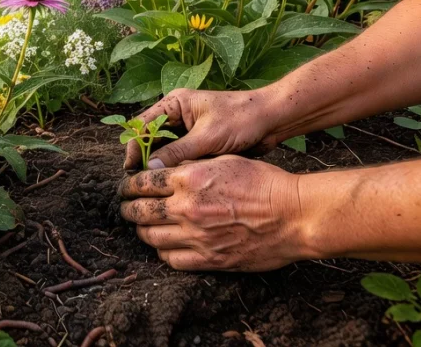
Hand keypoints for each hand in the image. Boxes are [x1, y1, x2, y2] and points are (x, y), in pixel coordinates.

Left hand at [118, 156, 311, 270]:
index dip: (128, 185)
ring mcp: (197, 236)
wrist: (295, 215)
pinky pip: (171, 259)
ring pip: (150, 236)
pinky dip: (162, 251)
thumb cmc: (264, 183)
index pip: (142, 182)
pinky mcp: (209, 259)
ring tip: (141, 226)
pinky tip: (164, 244)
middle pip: (139, 211)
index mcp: (189, 178)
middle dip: (127, 208)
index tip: (125, 187)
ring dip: (142, 230)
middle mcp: (187, 208)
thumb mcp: (224, 161)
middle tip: (126, 207)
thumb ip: (190, 166)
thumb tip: (164, 170)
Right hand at [125, 88, 281, 169]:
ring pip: (164, 150)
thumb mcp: (207, 137)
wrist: (272, 120)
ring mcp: (188, 130)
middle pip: (151, 138)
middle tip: (138, 181)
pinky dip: (175, 167)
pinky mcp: (198, 143)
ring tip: (153, 185)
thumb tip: (149, 168)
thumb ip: (177, 151)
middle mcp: (177, 116)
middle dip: (145, 157)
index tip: (130, 168)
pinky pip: (179, 157)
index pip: (144, 124)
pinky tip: (173, 181)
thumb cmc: (241, 119)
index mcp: (175, 104)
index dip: (134, 146)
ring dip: (160, 164)